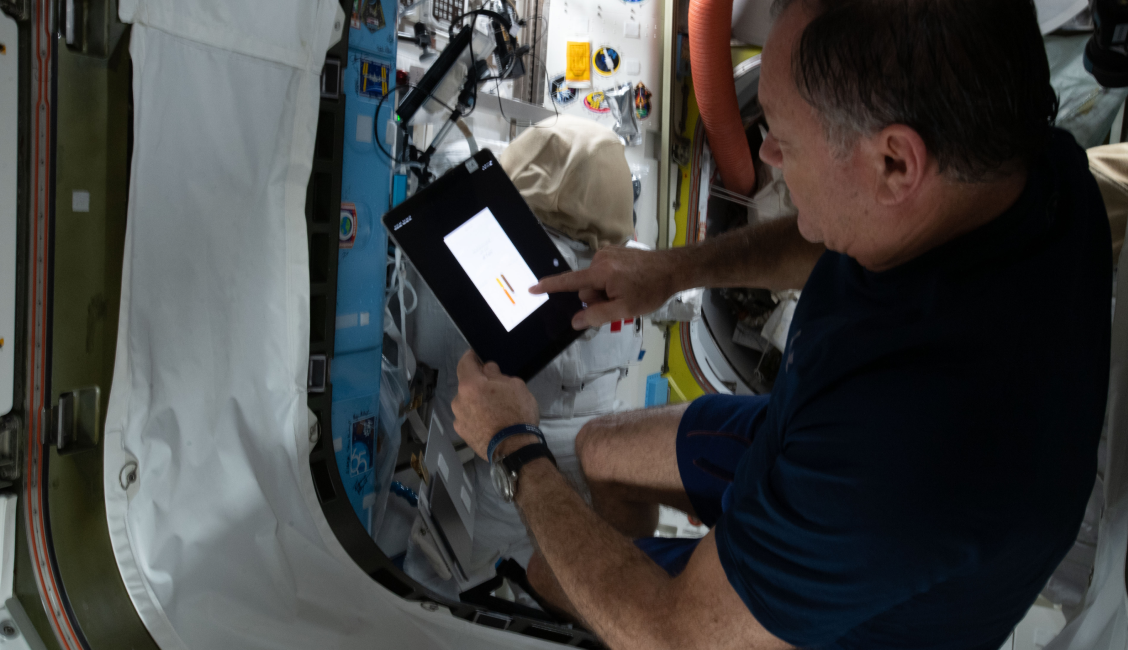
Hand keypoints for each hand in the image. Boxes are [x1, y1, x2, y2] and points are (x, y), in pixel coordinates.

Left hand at [452, 351, 539, 459]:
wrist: (515, 449)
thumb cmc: (516, 414)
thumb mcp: (515, 386)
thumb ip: (497, 374)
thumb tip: (488, 369)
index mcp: (470, 385)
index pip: (464, 363)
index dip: (471, 357)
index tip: (477, 355)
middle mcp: (458, 400)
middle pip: (467, 385)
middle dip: (478, 385)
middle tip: (495, 390)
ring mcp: (458, 418)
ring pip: (467, 403)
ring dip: (476, 402)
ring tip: (494, 411)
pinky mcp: (462, 433)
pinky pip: (468, 418)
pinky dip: (476, 417)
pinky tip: (490, 423)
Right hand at [531, 246, 681, 329]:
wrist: (673, 268)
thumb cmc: (650, 290)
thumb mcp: (625, 310)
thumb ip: (597, 315)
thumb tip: (575, 321)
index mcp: (600, 272)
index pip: (570, 282)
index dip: (550, 286)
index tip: (532, 288)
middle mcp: (600, 258)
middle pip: (586, 288)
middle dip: (599, 298)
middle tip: (621, 300)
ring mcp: (608, 253)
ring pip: (596, 281)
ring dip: (607, 290)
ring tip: (629, 290)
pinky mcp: (615, 252)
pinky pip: (604, 272)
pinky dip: (612, 281)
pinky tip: (629, 282)